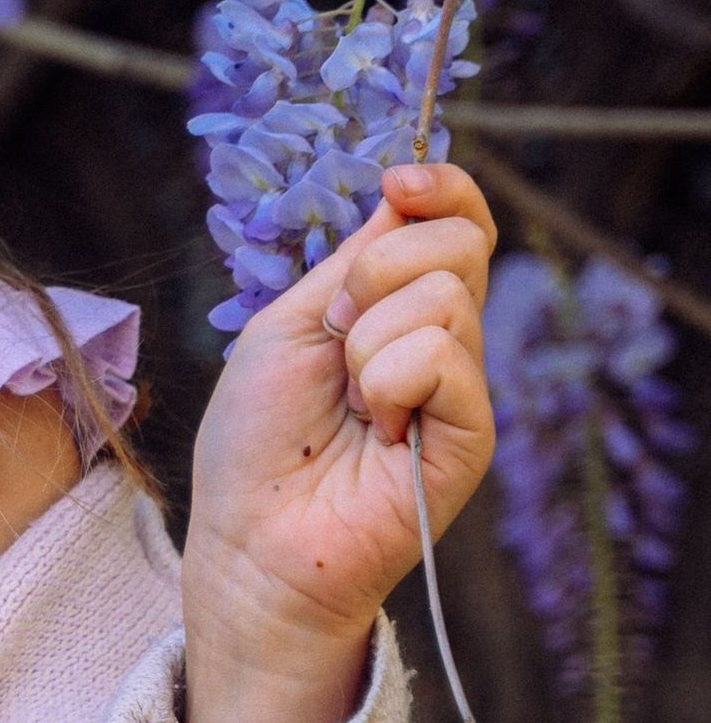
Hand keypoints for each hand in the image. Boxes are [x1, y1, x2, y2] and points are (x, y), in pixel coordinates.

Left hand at [182, 159, 495, 722]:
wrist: (251, 539)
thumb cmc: (256, 442)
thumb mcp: (288, 324)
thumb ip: (352, 262)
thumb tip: (405, 193)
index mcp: (397, 308)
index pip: (455, 222)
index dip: (442, 188)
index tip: (400, 182)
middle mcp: (439, 341)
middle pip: (459, 243)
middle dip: (378, 269)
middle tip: (336, 334)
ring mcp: (459, 388)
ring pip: (445, 297)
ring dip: (367, 343)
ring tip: (348, 403)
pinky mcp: (471, 434)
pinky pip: (443, 358)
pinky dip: (389, 381)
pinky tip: (375, 431)